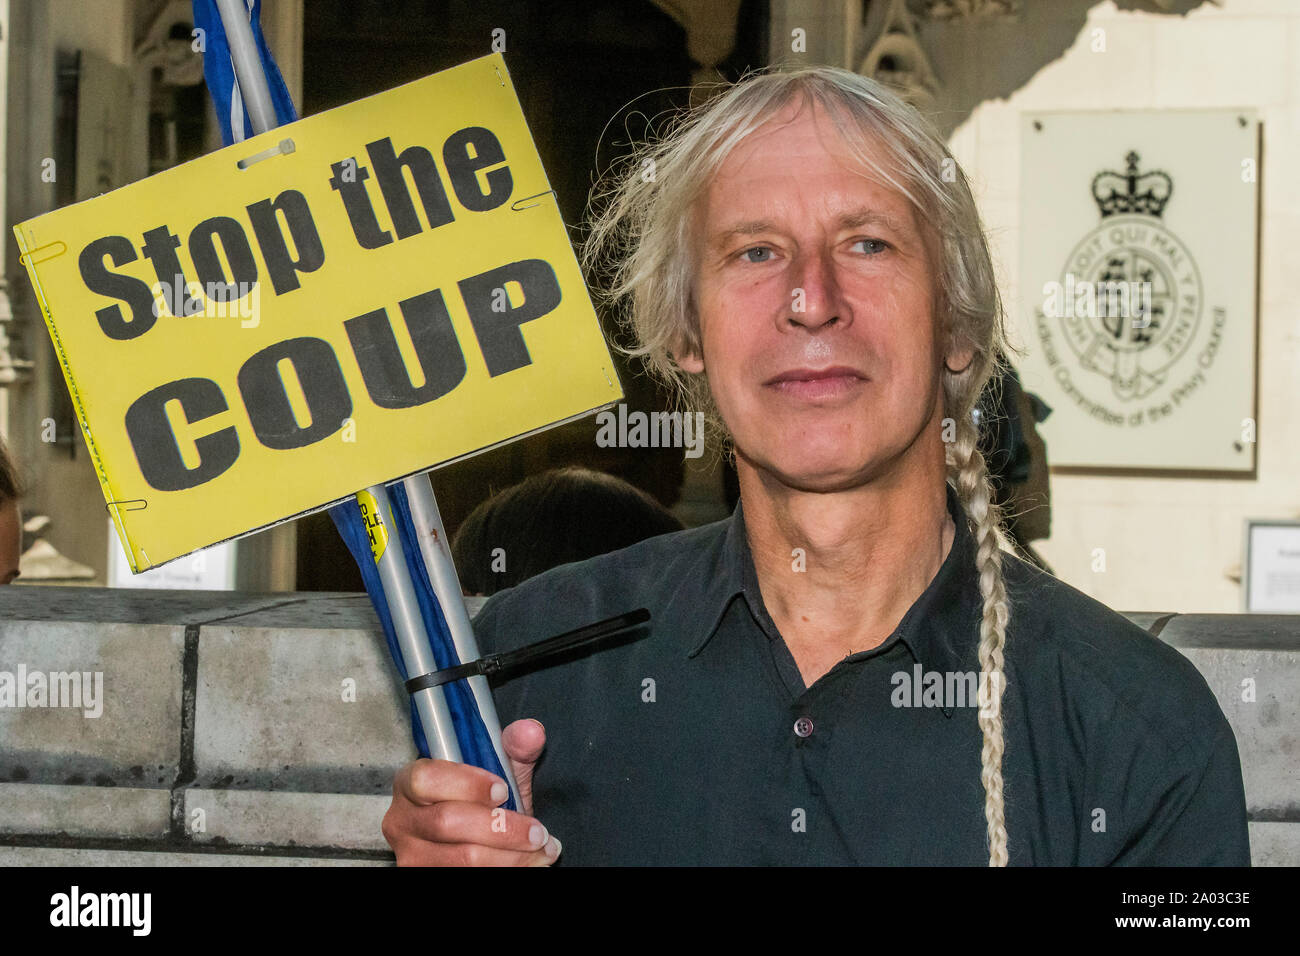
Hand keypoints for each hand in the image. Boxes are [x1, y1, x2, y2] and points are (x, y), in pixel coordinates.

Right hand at [382, 718, 560, 865]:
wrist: (477, 838)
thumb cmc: (481, 801)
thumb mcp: (497, 770)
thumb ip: (513, 748)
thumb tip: (531, 732)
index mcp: (410, 782)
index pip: (426, 778)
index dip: (467, 784)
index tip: (503, 790)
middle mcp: (402, 820)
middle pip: (447, 823)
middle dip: (502, 828)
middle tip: (536, 831)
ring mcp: (411, 855)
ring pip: (462, 859)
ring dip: (511, 856)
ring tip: (541, 848)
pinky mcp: (424, 877)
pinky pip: (468, 877)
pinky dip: (507, 869)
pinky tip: (529, 862)